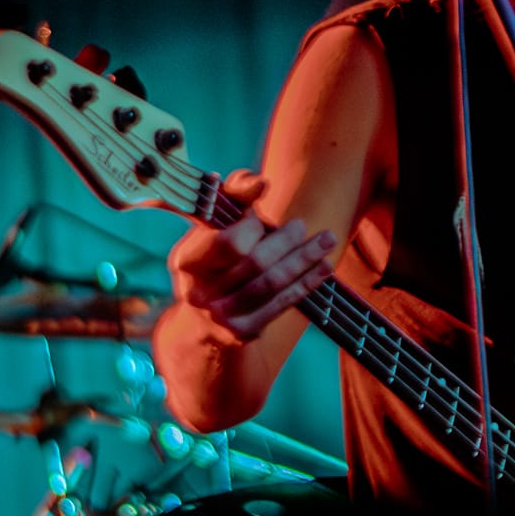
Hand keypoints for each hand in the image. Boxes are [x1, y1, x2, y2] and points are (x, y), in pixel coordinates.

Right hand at [167, 170, 340, 340]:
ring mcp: (222, 316)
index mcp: (187, 262)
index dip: (250, 228)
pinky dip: (306, 283)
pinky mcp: (243, 332)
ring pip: (272, 284)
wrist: (201, 323)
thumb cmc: (212, 261)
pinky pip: (281, 304)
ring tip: (327, 240)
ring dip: (304, 260)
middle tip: (301, 225)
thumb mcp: (210, 228)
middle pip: (255, 263)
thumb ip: (232, 197)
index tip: (258, 218)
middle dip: (285, 242)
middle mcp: (201, 293)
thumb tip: (260, 183)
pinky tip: (324, 267)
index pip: (228, 244)